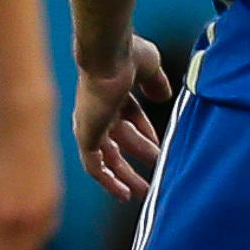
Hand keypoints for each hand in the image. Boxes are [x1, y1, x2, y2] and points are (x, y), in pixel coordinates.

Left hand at [73, 37, 178, 202]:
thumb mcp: (150, 68)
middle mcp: (99, 110)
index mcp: (112, 93)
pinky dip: (107, 180)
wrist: (109, 56)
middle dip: (138, 154)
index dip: (145, 131)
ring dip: (126, 175)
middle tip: (157, 169)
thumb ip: (156, 83)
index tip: (162, 146)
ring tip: (145, 191)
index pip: (128, 117)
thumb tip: (164, 97)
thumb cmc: (129, 55)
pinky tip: (123, 194)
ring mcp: (91, 124)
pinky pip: (94, 165)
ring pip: (108, 156)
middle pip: (118, 138)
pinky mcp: (86, 136)